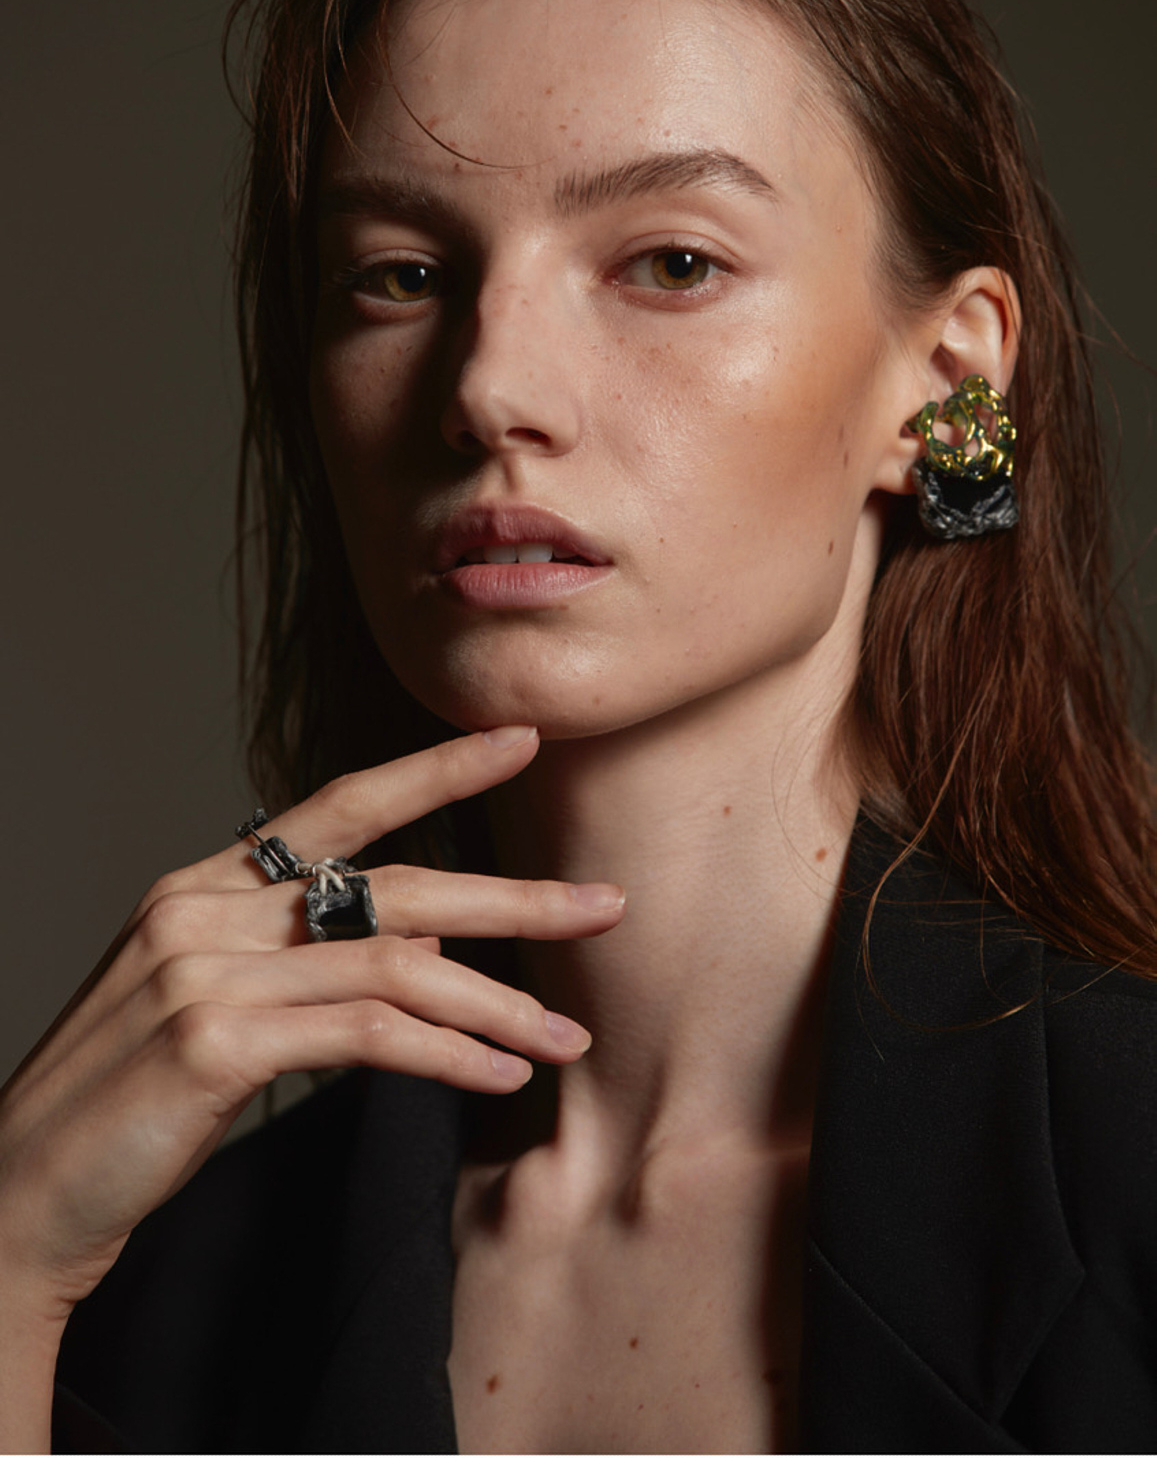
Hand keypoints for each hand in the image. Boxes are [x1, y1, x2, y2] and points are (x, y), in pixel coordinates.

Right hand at [0, 726, 623, 1321]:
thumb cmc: (122, 1104)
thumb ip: (295, 958)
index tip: (518, 741)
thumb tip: (412, 941)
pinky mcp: (213, 1043)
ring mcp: (205, 971)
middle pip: (390, 882)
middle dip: (511, 895)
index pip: (338, 806)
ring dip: (496, 999)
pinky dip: (446, 1052)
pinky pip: (367, 1035)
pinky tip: (498, 1073)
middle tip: (604, 905)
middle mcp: (203, 910)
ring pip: (393, 960)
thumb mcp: (207, 1002)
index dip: (434, 769)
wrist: (19, 1194)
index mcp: (203, 886)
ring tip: (566, 1036)